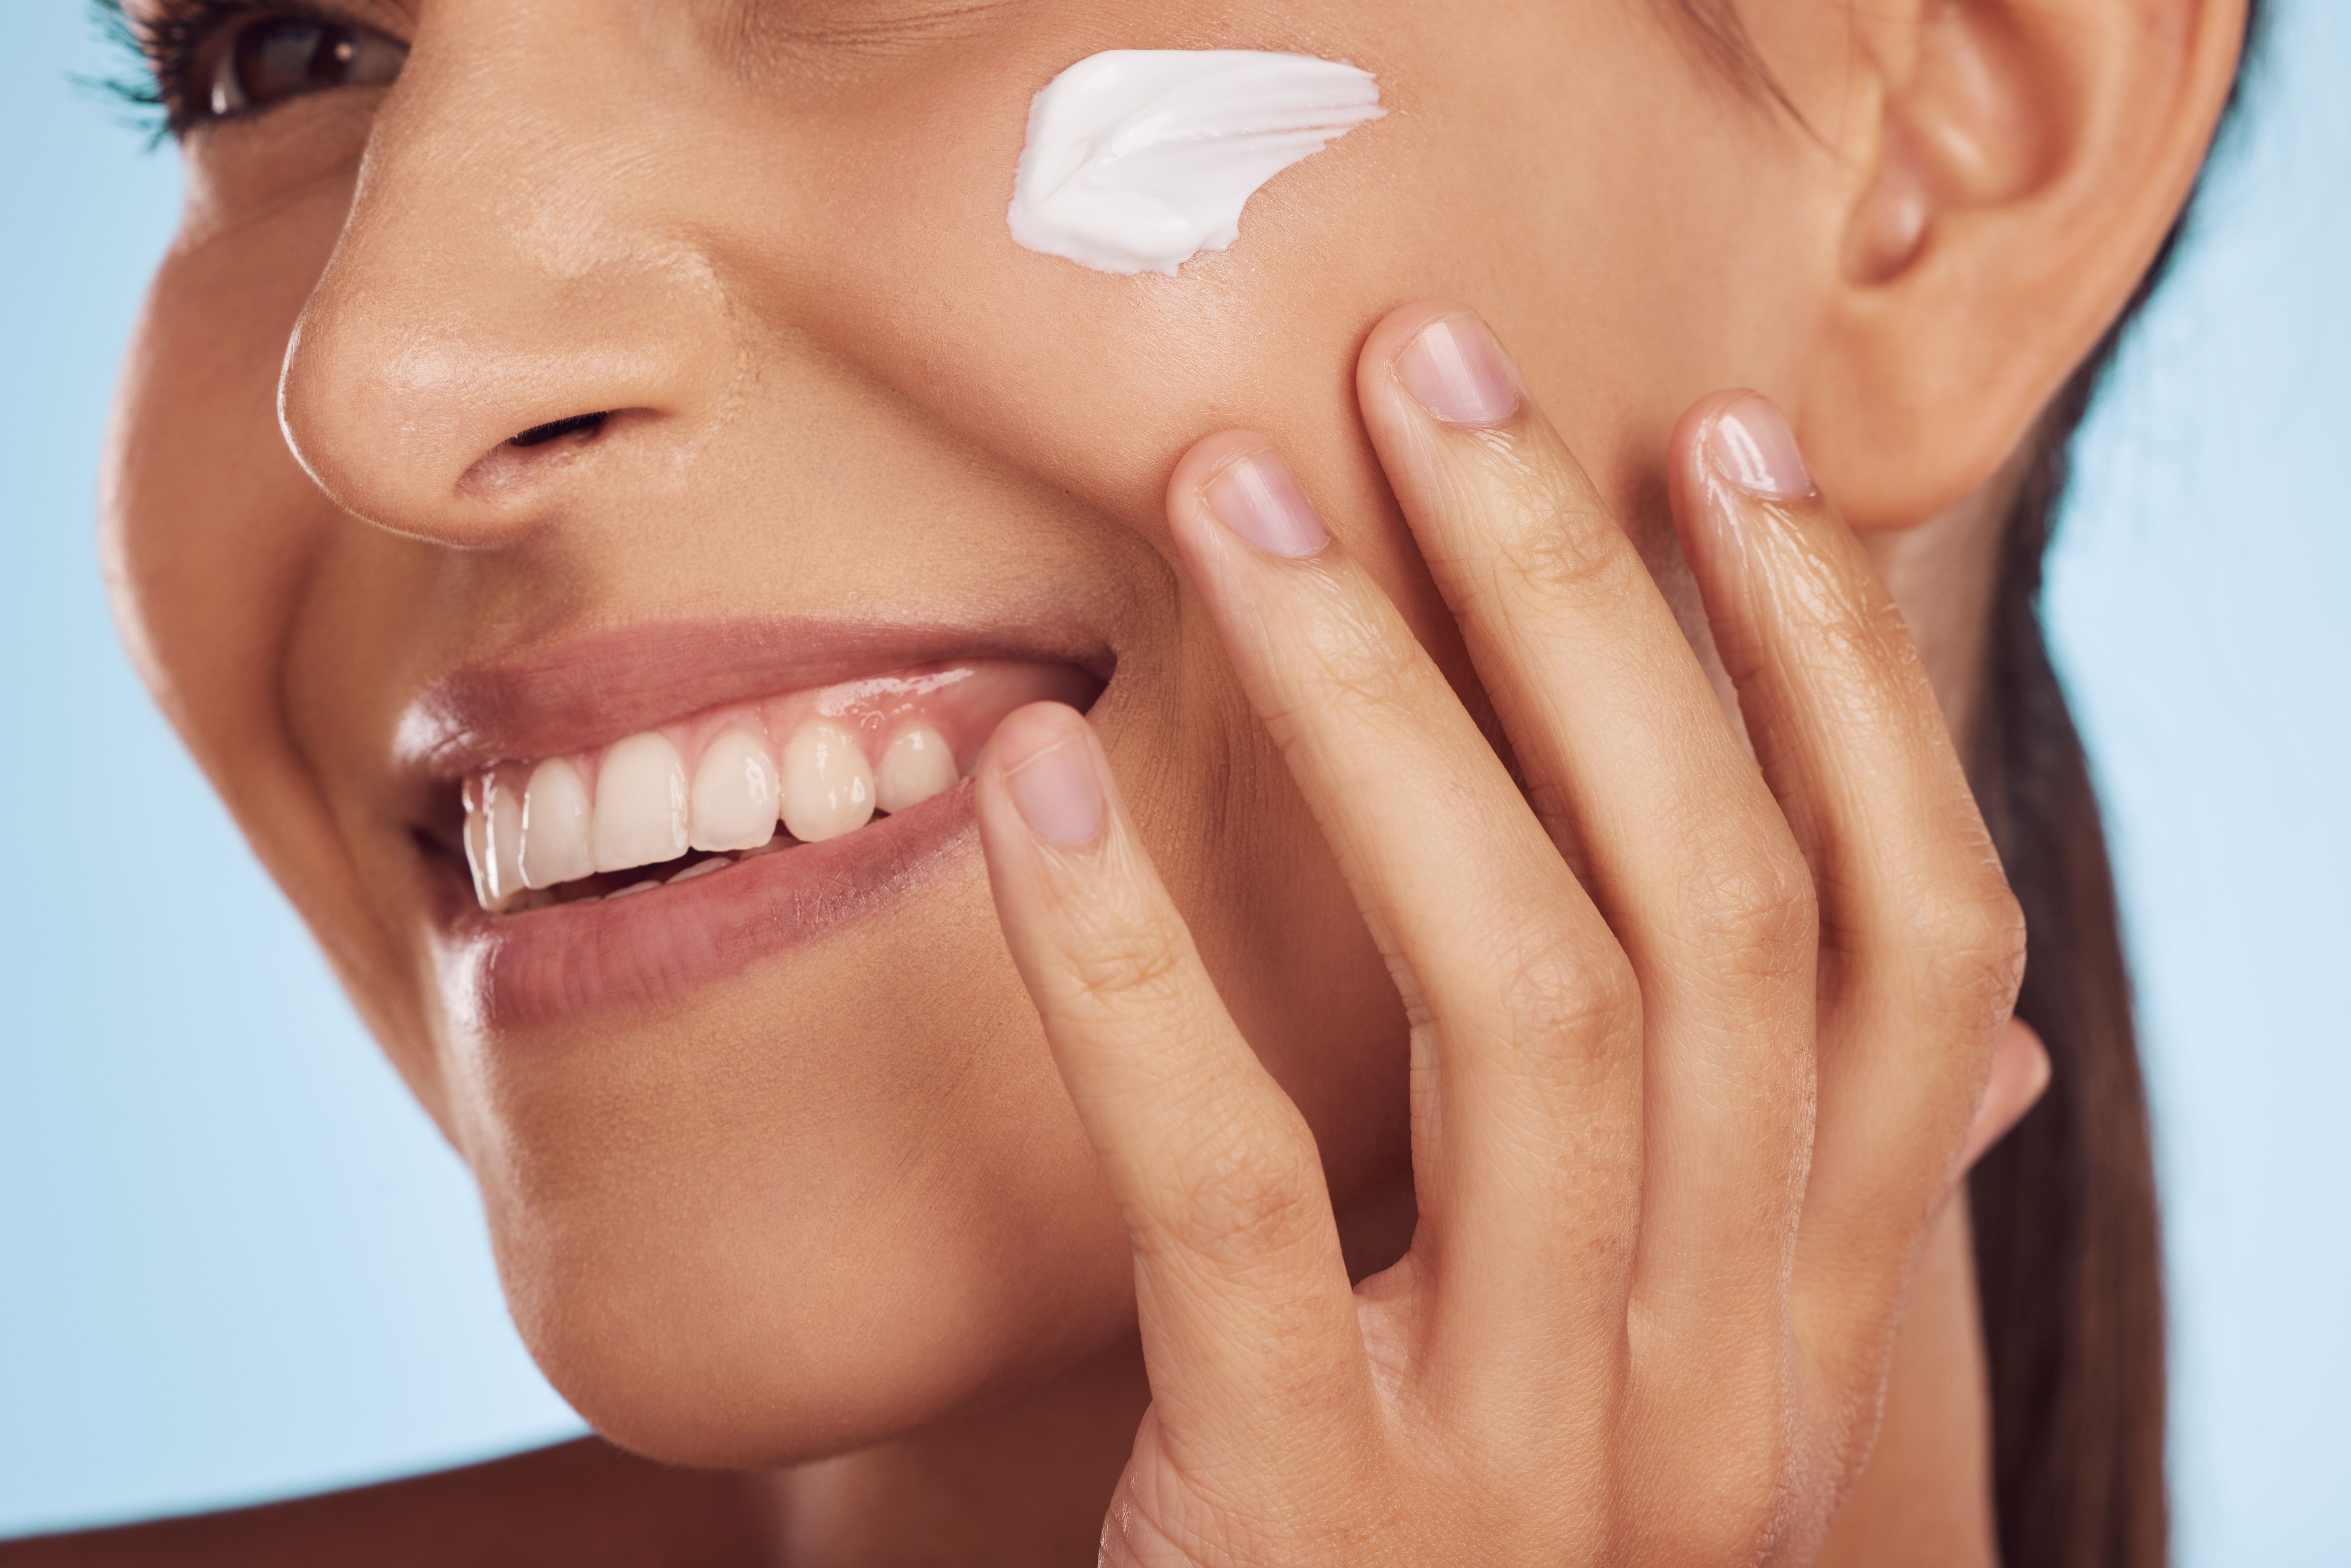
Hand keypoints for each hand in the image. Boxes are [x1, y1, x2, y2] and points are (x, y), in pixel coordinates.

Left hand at [972, 301, 2043, 1565]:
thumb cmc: (1470, 1550)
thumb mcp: (1659, 1387)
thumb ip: (1790, 1216)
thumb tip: (1976, 1028)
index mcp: (1808, 1325)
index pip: (1913, 945)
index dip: (1839, 676)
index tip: (1722, 456)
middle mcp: (1727, 1382)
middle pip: (1715, 914)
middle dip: (1588, 611)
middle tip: (1437, 377)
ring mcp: (1540, 1461)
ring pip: (1533, 1002)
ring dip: (1390, 714)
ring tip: (1246, 502)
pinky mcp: (1312, 1518)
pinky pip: (1238, 1187)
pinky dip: (1133, 969)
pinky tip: (1038, 790)